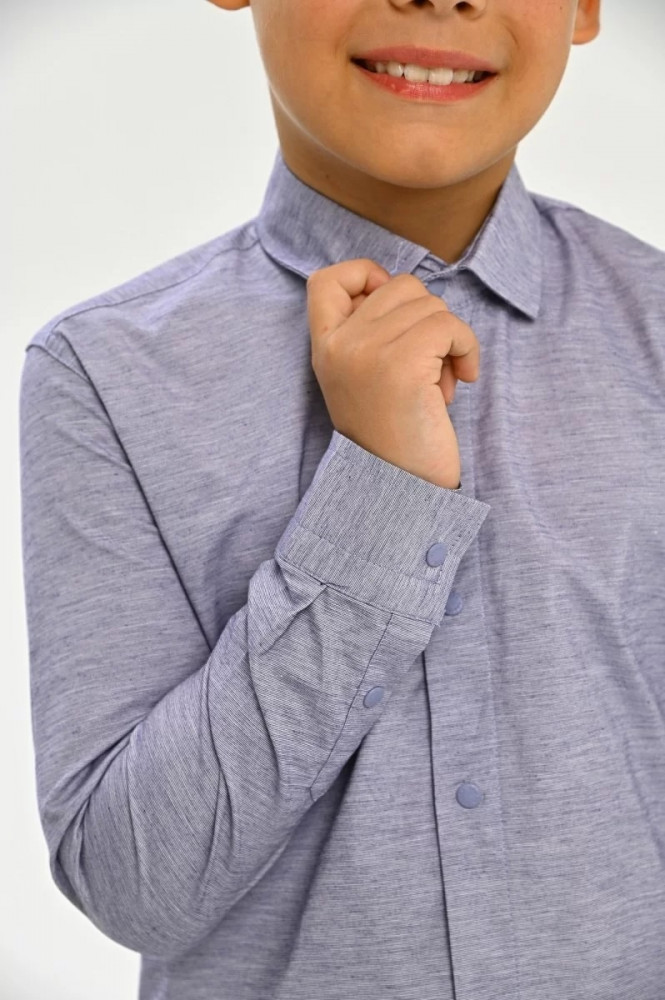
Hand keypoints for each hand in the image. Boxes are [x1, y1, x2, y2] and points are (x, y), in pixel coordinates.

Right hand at [306, 258, 479, 489]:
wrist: (401, 488)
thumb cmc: (394, 435)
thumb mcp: (363, 378)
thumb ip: (370, 333)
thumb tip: (403, 289)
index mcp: (324, 349)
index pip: (326, 280)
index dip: (364, 275)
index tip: (392, 308)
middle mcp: (338, 346)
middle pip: (398, 286)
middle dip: (426, 318)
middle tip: (428, 365)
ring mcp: (367, 352)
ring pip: (430, 304)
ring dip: (448, 339)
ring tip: (438, 383)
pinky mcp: (402, 363)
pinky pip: (449, 326)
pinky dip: (466, 348)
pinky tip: (462, 379)